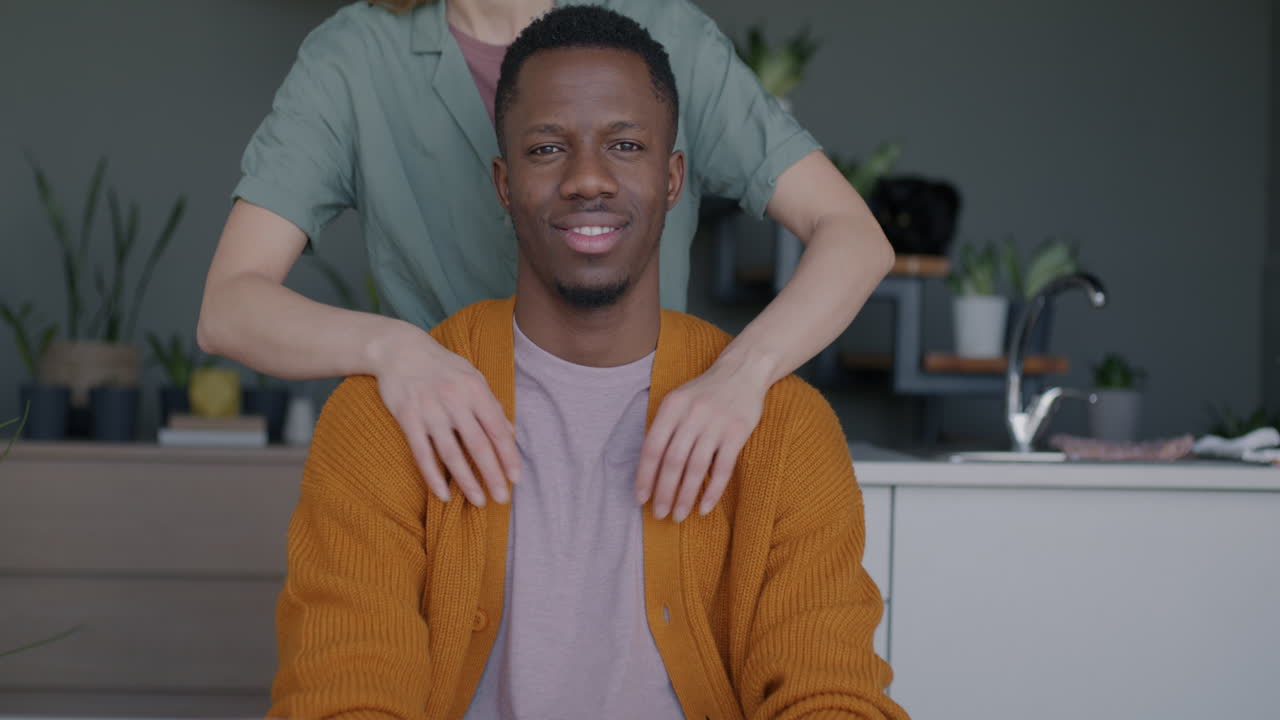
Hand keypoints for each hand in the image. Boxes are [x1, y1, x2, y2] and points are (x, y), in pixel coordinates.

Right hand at [373, 325, 520, 505]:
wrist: (399, 349)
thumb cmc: (442, 366)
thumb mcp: (472, 377)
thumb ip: (491, 405)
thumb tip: (510, 434)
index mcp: (475, 389)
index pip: (497, 429)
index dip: (508, 456)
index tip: (516, 478)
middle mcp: (454, 400)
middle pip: (477, 445)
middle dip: (492, 474)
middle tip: (502, 499)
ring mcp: (430, 410)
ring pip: (451, 453)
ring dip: (466, 481)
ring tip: (478, 501)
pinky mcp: (408, 418)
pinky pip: (422, 453)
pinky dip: (433, 476)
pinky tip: (443, 494)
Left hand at [635, 356, 768, 521]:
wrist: (743, 371)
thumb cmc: (705, 392)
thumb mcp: (678, 400)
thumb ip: (664, 427)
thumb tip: (649, 469)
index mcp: (672, 407)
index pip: (653, 447)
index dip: (645, 476)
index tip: (640, 499)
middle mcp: (692, 415)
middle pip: (673, 462)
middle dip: (664, 492)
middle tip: (659, 514)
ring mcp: (716, 424)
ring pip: (696, 468)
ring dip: (685, 496)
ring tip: (678, 516)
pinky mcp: (737, 433)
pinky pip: (723, 468)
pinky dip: (712, 491)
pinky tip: (704, 508)